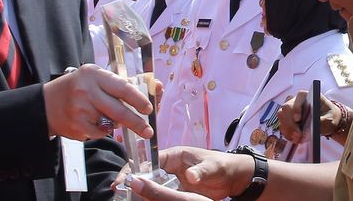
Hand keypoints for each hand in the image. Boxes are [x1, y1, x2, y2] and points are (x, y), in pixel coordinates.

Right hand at [43, 63, 153, 140]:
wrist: (45, 104)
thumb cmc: (77, 88)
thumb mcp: (96, 78)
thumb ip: (121, 84)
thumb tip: (155, 88)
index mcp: (94, 74)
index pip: (122, 87)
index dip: (139, 99)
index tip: (149, 108)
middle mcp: (86, 90)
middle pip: (118, 110)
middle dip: (136, 122)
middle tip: (147, 130)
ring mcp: (80, 109)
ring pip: (110, 123)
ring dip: (115, 124)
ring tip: (106, 117)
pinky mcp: (76, 125)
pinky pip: (99, 133)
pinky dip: (101, 131)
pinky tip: (91, 122)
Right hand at [126, 147, 253, 199]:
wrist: (234, 177)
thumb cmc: (223, 166)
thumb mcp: (213, 168)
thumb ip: (201, 172)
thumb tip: (190, 176)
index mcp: (175, 155)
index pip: (149, 160)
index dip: (135, 169)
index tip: (124, 180)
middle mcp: (170, 167)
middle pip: (145, 173)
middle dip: (131, 181)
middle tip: (117, 192)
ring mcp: (172, 179)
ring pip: (149, 185)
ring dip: (138, 191)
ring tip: (124, 198)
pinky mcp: (176, 190)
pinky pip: (160, 194)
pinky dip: (150, 197)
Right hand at [277, 91, 344, 143]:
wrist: (327, 121)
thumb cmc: (329, 116)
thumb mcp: (330, 118)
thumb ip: (324, 120)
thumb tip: (316, 124)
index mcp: (307, 96)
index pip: (298, 97)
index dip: (296, 107)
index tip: (298, 119)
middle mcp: (295, 100)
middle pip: (286, 108)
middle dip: (290, 123)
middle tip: (297, 135)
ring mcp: (290, 110)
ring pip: (282, 117)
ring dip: (288, 129)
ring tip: (297, 139)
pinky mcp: (287, 119)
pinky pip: (282, 125)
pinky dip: (287, 134)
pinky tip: (294, 140)